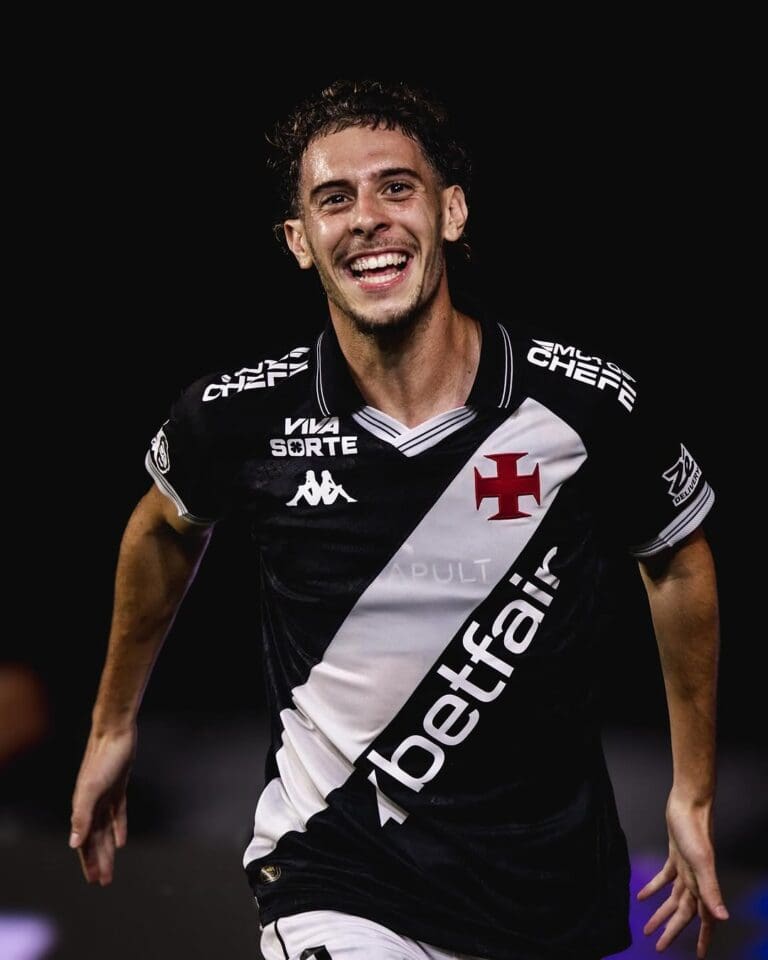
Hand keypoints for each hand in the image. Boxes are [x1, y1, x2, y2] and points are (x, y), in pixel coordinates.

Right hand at [69, 725, 136, 884]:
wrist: (115, 733)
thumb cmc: (103, 760)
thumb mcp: (92, 789)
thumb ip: (82, 815)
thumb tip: (74, 843)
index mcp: (82, 808)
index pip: (85, 842)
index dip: (89, 862)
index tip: (94, 881)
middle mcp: (91, 805)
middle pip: (94, 840)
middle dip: (98, 861)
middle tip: (104, 882)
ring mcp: (105, 796)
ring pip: (105, 830)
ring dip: (108, 849)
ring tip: (111, 868)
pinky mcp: (118, 788)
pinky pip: (117, 814)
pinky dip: (119, 828)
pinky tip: (122, 842)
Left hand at [637, 790, 728, 957]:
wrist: (689, 802)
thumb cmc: (696, 830)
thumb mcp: (702, 861)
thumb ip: (711, 889)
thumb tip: (723, 918)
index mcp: (702, 884)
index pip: (703, 918)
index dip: (703, 938)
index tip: (699, 956)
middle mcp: (695, 879)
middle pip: (684, 912)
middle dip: (673, 930)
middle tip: (659, 946)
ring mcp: (686, 867)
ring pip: (674, 898)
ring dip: (662, 912)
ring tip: (648, 928)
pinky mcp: (675, 855)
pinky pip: (664, 877)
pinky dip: (654, 888)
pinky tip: (641, 896)